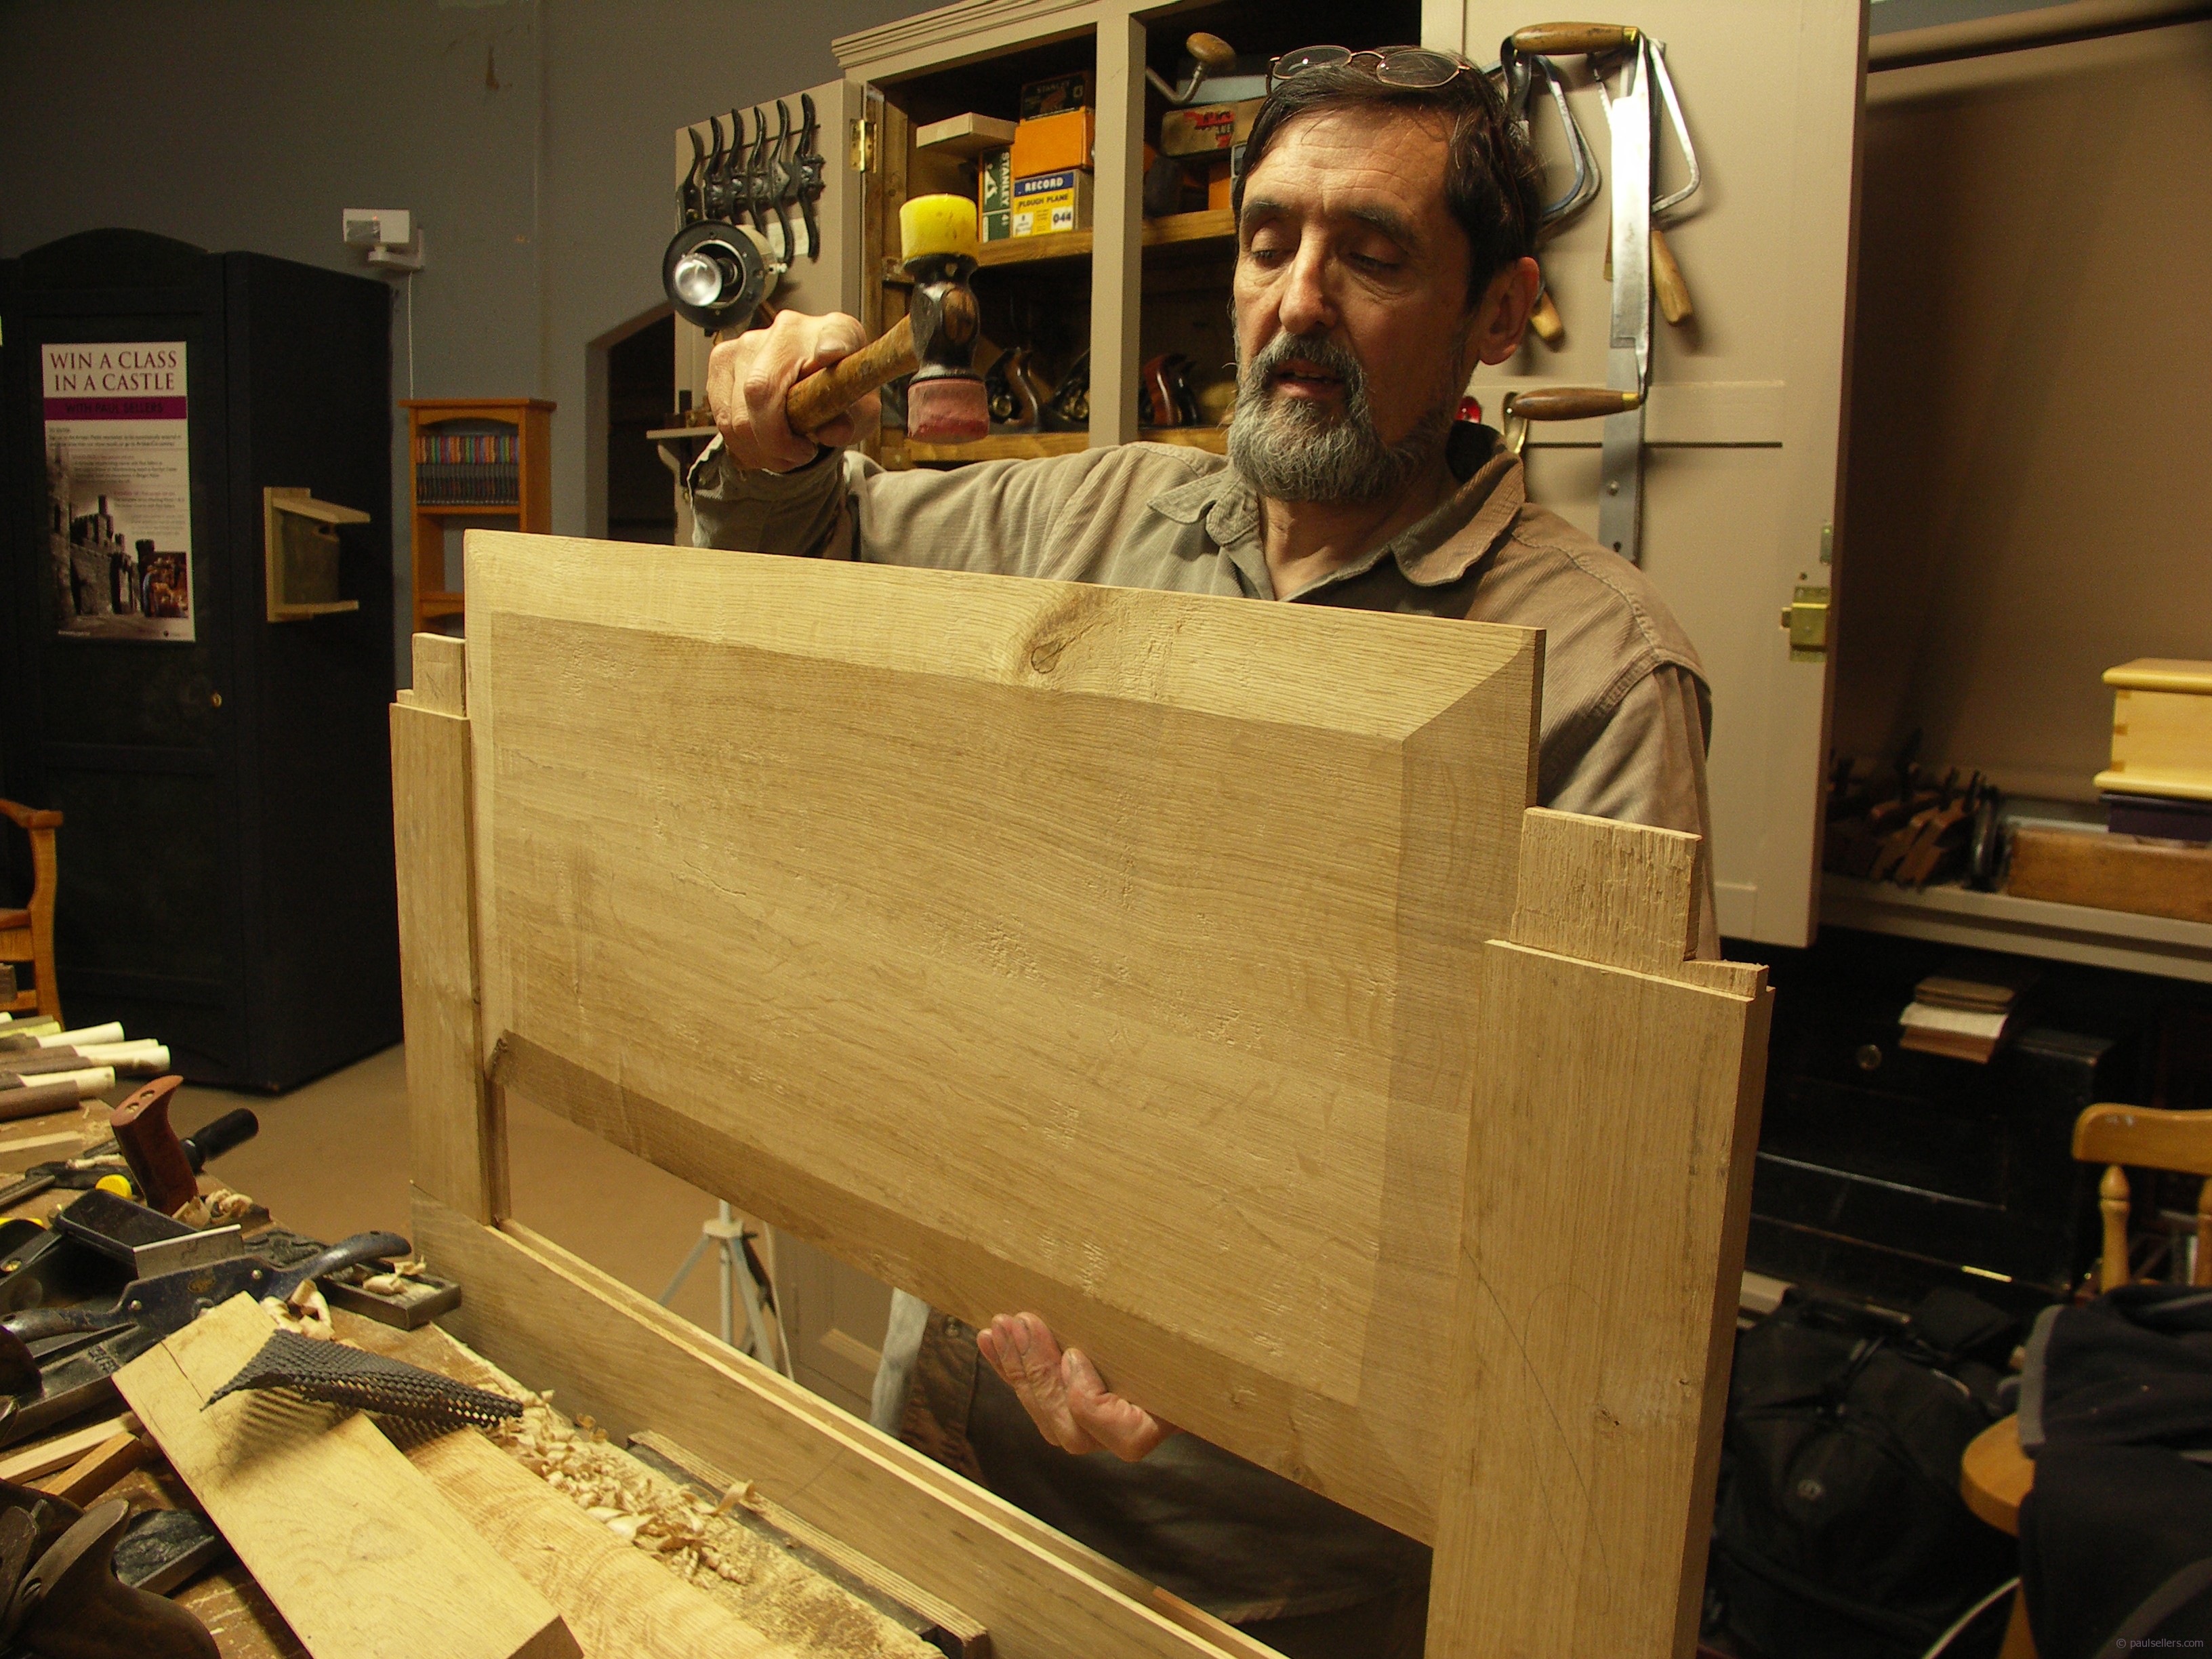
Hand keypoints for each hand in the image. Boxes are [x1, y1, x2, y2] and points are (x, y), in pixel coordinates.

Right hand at [706, 308, 880, 472]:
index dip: (830, 346)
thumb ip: (856, 419)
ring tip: (782, 455)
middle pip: (759, 391)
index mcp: (831, 333)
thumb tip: (833, 432)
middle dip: (776, 442)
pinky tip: (763, 446)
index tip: (831, 355)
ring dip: (758, 449)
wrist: (815, 376)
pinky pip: (722, 418)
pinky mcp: (721, 361)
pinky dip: (741, 444)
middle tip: (799, 455)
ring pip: (735, 414)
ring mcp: (746, 343)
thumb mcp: (862, 409)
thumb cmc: (838, 390)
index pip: (832, 337)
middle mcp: (784, 330)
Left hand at [976, 1312, 1178, 1461]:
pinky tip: (990, 1339)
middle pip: (1073, 1428)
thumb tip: (1153, 1316)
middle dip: (1040, 1373)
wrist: (1186, 1335)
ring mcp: (1097, 1428)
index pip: (1126, 1439)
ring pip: (1048, 1417)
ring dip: (1019, 1369)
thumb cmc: (1189, 1332)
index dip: (1089, 1400)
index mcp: (1167, 1421)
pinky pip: (1037, 1400)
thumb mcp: (1184, 1335)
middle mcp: (1129, 1436)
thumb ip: (1174, 1335)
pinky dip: (1011, 1369)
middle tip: (1022, 1324)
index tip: (1074, 1355)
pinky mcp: (1071, 1408)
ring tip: (1000, 1328)